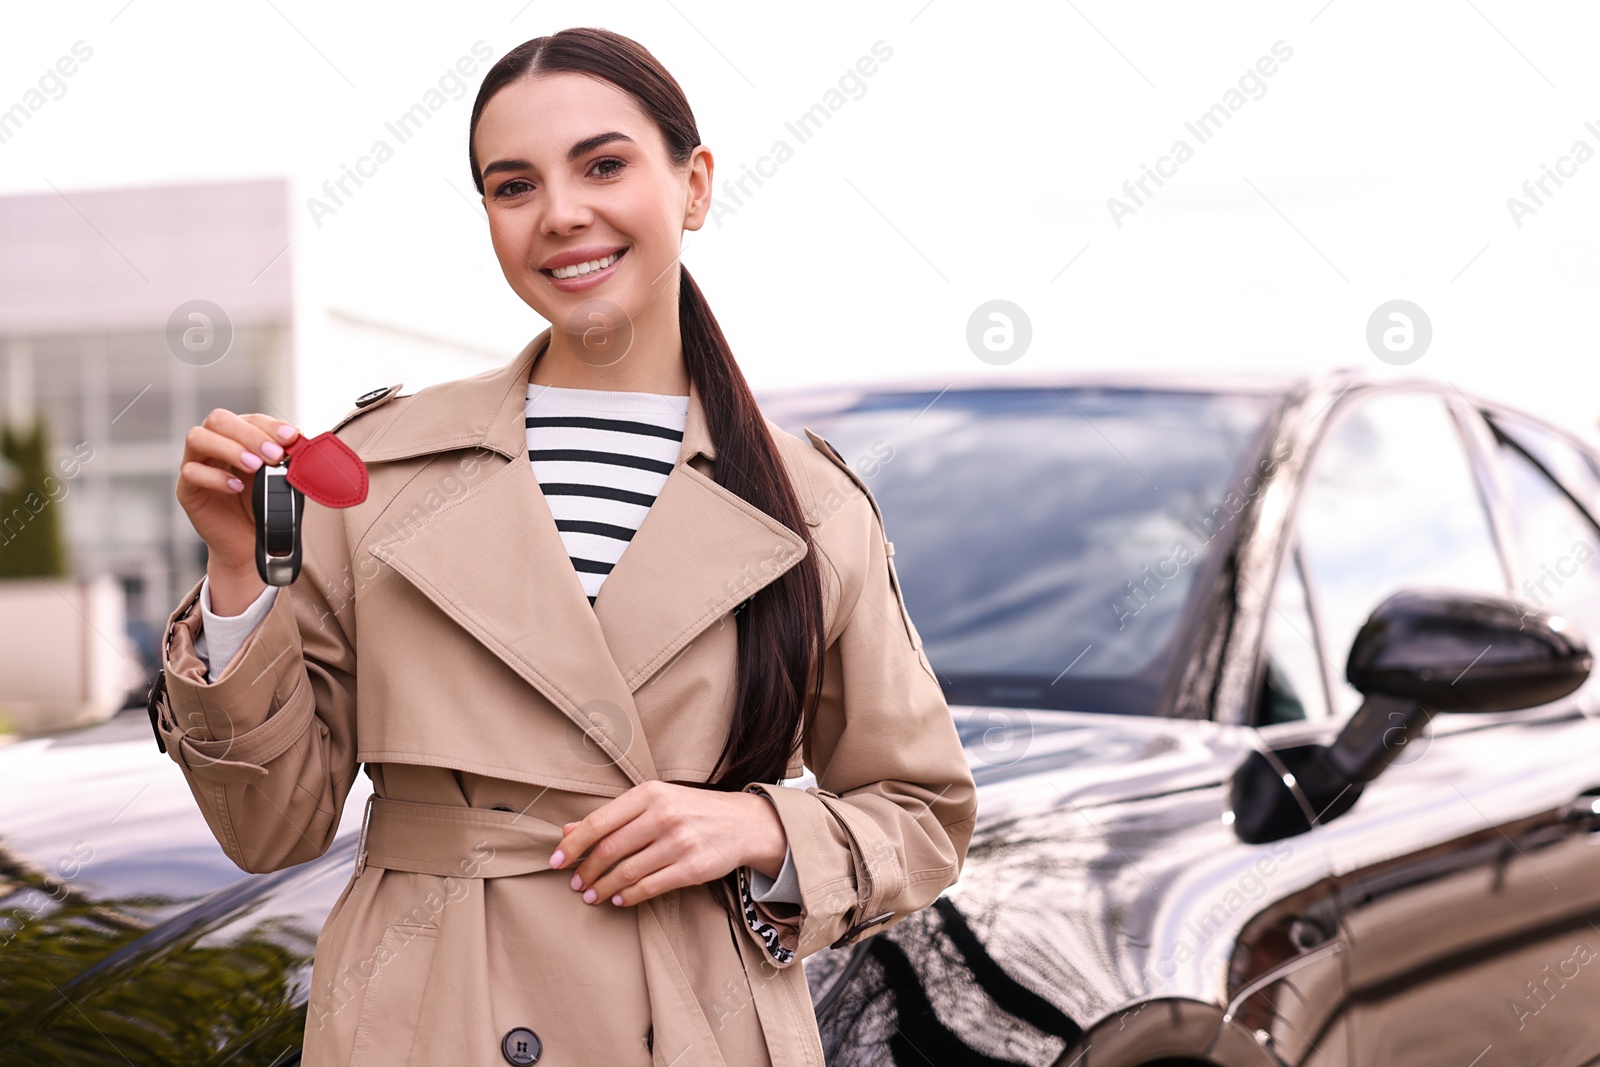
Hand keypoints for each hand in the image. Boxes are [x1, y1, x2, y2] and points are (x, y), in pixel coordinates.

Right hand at [176, 409, 299, 612]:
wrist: (251, 543)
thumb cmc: (266, 506)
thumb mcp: (281, 479)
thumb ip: (287, 460)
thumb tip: (300, 443)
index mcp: (238, 437)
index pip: (248, 418)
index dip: (269, 425)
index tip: (290, 438)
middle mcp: (214, 445)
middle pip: (219, 419)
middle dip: (249, 434)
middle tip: (273, 454)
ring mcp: (197, 464)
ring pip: (197, 438)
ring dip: (229, 448)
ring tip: (254, 466)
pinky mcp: (187, 488)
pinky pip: (191, 472)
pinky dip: (216, 477)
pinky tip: (237, 488)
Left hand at [548, 781, 787, 906]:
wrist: (743, 823)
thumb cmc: (691, 810)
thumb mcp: (654, 802)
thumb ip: (612, 816)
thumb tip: (568, 831)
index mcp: (650, 793)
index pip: (599, 821)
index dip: (573, 845)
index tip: (556, 861)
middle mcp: (663, 815)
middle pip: (609, 849)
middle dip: (585, 871)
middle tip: (575, 883)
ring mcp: (679, 842)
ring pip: (626, 872)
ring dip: (603, 888)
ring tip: (592, 895)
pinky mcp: (692, 868)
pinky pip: (649, 887)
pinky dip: (628, 896)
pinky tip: (619, 899)